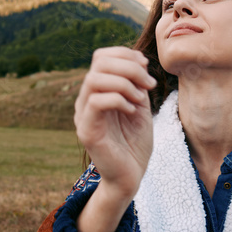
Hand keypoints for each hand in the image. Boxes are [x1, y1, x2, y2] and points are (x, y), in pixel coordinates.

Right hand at [73, 46, 155, 198]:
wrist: (130, 177)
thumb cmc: (134, 144)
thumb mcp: (140, 106)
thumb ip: (136, 84)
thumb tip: (139, 60)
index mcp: (97, 92)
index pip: (101, 57)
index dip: (124, 54)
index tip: (146, 67)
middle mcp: (86, 100)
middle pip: (98, 63)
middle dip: (129, 67)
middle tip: (149, 84)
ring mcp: (83, 115)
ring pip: (95, 79)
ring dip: (124, 83)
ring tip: (140, 99)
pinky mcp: (86, 130)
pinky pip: (96, 102)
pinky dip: (119, 100)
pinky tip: (132, 111)